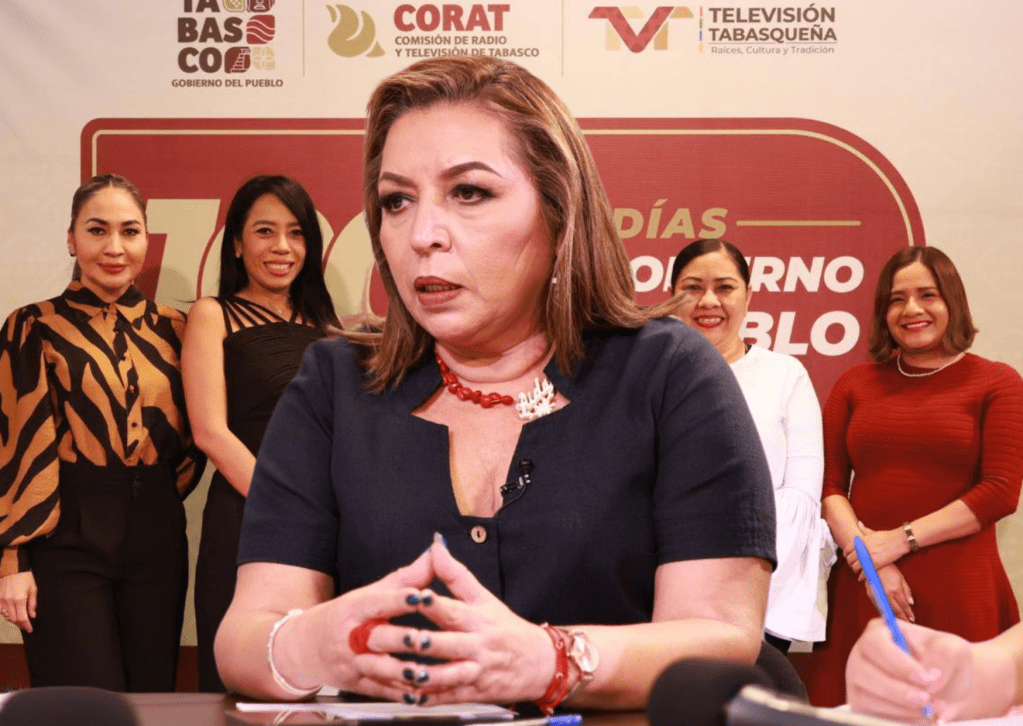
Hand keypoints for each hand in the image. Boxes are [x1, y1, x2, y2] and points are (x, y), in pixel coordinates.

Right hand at [0, 571, 36, 631]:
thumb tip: (32, 615)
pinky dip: (6, 614)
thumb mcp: (33, 589)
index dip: (26, 626)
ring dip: (13, 619)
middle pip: (14, 619)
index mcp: (19, 599)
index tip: (30, 629)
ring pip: (6, 616)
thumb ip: (32, 604)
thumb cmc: (24, 577)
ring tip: (20, 619)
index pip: (22, 618)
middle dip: (20, 624)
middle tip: (26, 624)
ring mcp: (1, 600)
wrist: (12, 569)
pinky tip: (12, 612)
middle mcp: (9, 601)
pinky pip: (1, 611)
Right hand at [290, 548, 440, 701]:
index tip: (421, 597)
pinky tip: (418, 694)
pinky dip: (399, 694)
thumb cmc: (342, 617)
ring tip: (425, 674)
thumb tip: (434, 554)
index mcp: (353, 608)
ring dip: (402, 673)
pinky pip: (379, 691)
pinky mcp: (355, 685)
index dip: (399, 599)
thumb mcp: (367, 594)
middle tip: (424, 639)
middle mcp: (350, 637)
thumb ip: (405, 578)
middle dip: (401, 639)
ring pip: (378, 669)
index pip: (377, 602)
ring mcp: (351, 663)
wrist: (302, 649)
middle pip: (377, 637)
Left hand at [403, 539, 557, 705]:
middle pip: (443, 645)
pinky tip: (406, 694)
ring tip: (393, 669)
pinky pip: (446, 697)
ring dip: (417, 674)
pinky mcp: (472, 693)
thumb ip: (455, 574)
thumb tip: (436, 547)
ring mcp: (474, 672)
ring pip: (444, 676)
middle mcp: (476, 646)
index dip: (432, 604)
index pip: (453, 610)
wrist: (539, 664)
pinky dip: (426, 698)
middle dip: (413, 642)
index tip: (413, 597)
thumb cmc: (506, 629)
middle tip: (385, 637)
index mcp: (478, 619)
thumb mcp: (484, 597)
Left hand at [846, 522, 908, 575]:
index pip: (847, 549)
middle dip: (850, 563)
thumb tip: (859, 524)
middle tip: (852, 565)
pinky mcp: (875, 564)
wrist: (898, 541)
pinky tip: (861, 577)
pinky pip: (865, 572)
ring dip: (855, 570)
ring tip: (857, 571)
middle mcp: (862, 549)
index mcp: (860, 541)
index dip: (846, 554)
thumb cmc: (887, 536)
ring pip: (855, 566)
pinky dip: (862, 576)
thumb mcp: (873, 532)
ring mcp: (868, 557)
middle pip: (850, 559)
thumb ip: (864, 529)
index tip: (848, 557)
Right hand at [847, 619, 1013, 722]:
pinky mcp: (861, 705)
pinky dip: (898, 720)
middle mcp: (862, 654)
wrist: (945, 687)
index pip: (875, 644)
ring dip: (900, 709)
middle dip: (897, 691)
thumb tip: (930, 679)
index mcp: (879, 631)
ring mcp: (858, 681)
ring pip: (865, 698)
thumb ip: (943, 655)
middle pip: (863, 672)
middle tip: (926, 700)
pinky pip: (871, 717)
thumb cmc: (944, 662)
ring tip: (929, 710)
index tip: (926, 679)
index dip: (898, 663)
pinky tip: (919, 718)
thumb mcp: (952, 648)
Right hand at [868, 563, 913, 622]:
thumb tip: (911, 602)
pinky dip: (884, 611)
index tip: (912, 619)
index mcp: (896, 590)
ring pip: (887, 610)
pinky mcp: (871, 595)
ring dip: (893, 616)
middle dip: (903, 618)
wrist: (873, 563)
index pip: (904, 606)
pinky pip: (878, 606)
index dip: (909, 613)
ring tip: (898, 621)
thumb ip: (906, 591)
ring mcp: (878, 596)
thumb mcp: (901, 578)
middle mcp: (887, 595)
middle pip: (896, 610)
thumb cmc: (888, 569)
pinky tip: (887, 614)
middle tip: (907, 623)